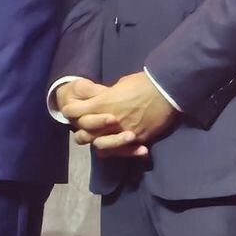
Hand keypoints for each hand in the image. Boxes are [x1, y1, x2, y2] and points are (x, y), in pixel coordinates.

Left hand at [59, 71, 177, 156]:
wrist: (165, 91)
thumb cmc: (141, 83)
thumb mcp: (117, 86)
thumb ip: (106, 96)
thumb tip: (101, 99)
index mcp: (100, 103)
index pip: (73, 112)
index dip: (70, 111)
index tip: (72, 111)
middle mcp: (108, 121)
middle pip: (83, 134)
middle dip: (82, 132)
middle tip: (85, 130)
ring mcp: (122, 132)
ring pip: (100, 146)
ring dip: (98, 144)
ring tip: (100, 141)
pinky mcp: (137, 139)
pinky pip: (122, 151)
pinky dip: (119, 152)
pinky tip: (119, 149)